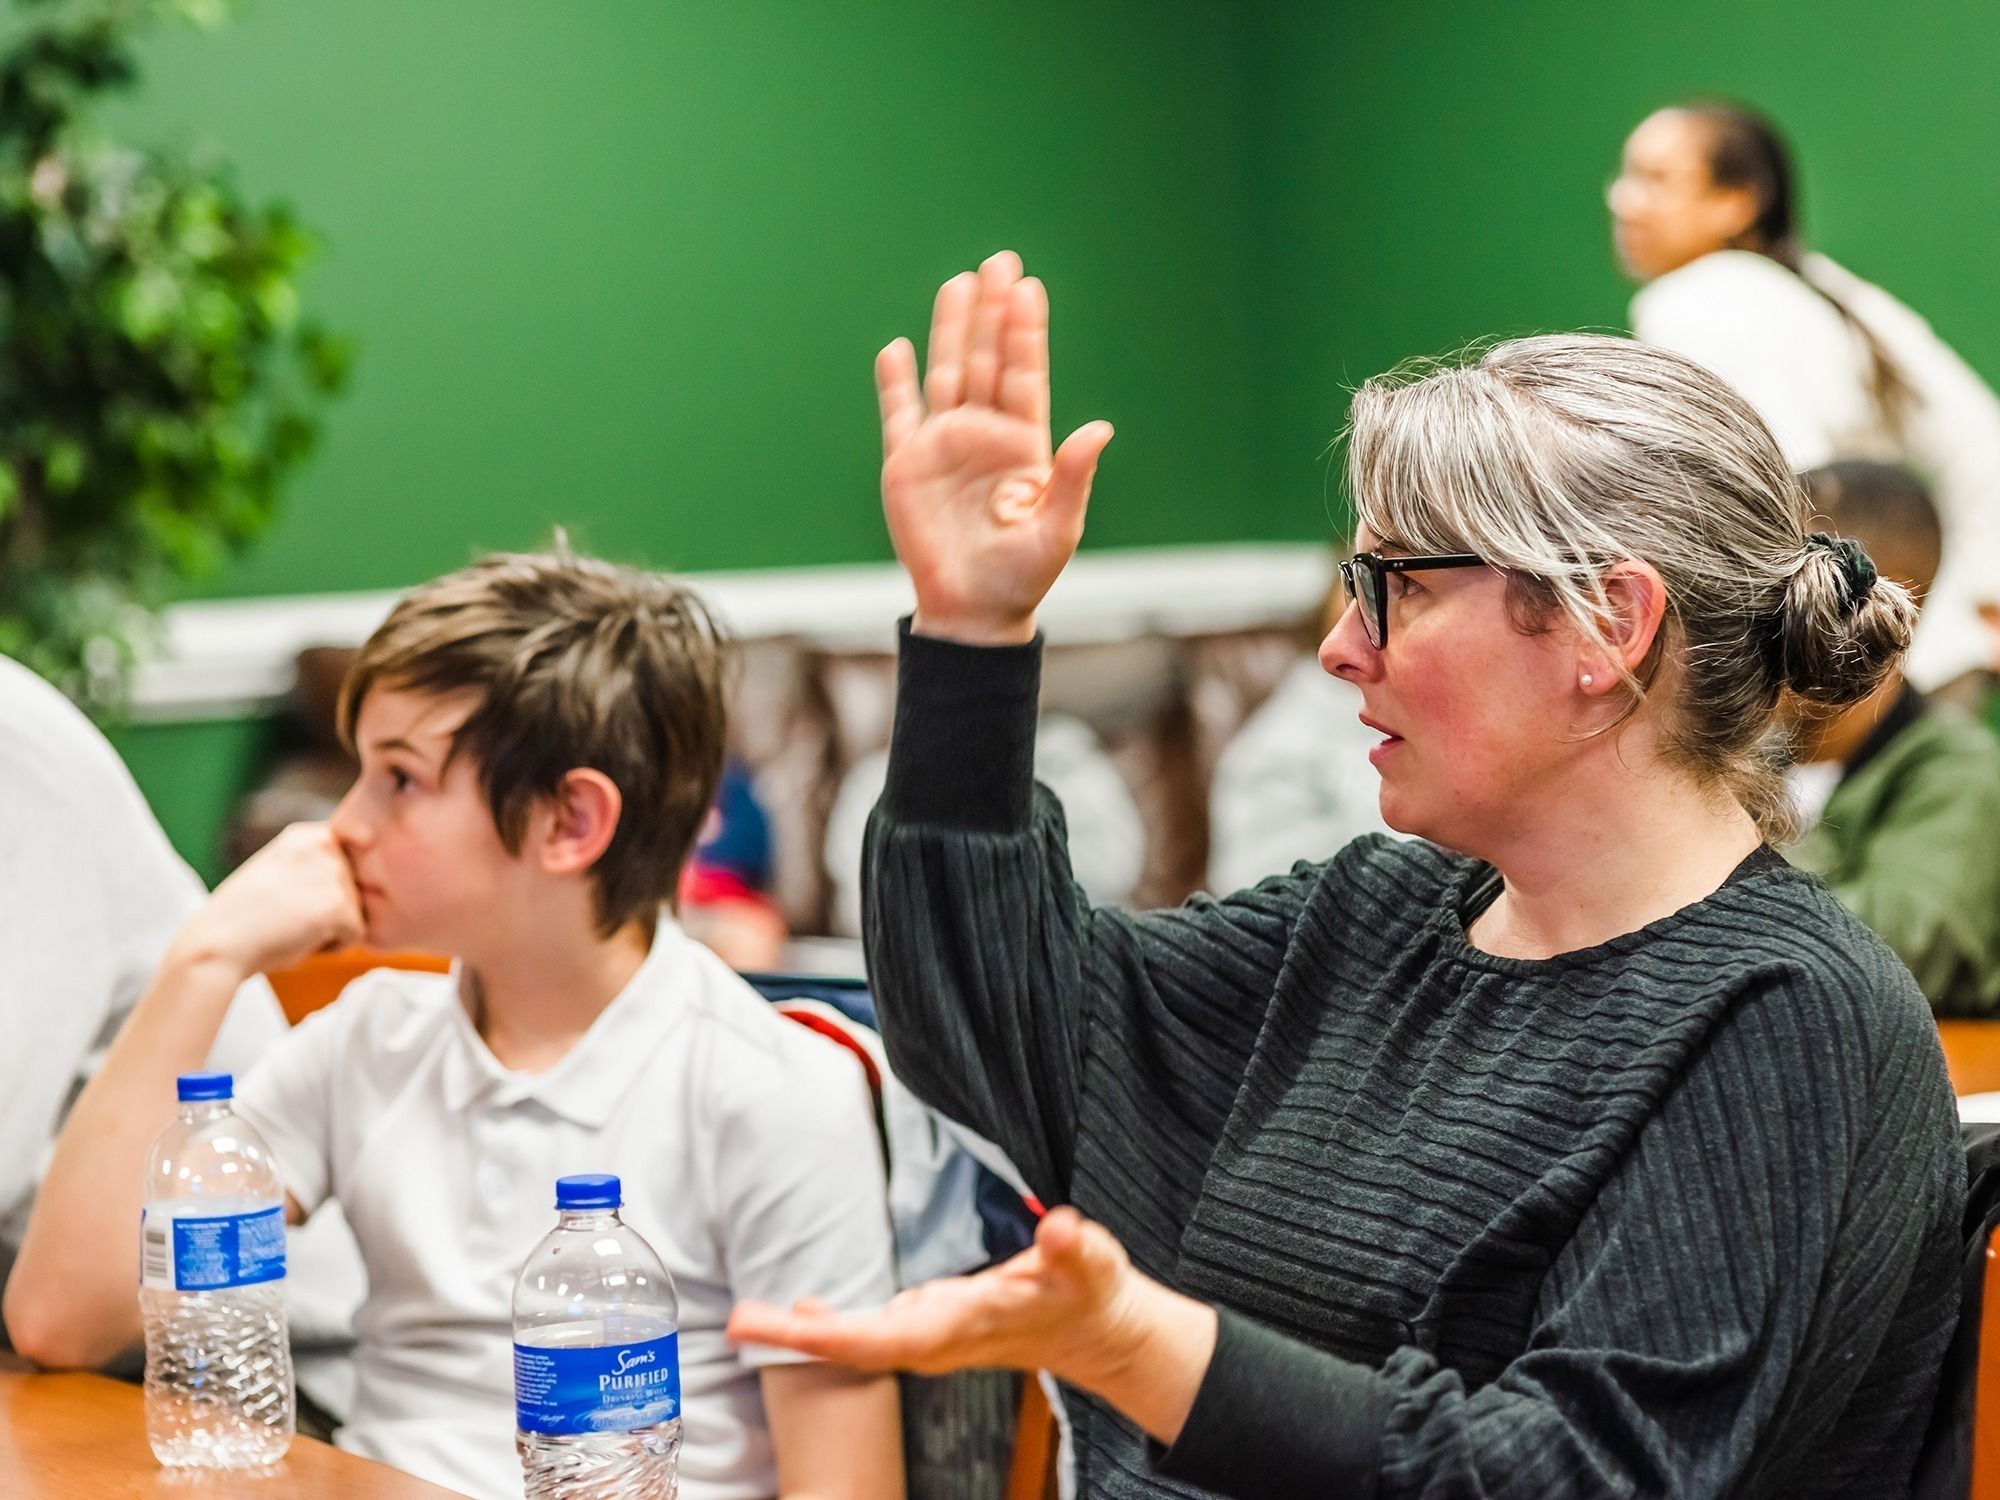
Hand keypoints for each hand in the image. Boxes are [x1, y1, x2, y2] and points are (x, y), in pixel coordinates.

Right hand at [171, 822, 365, 980]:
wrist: (217, 943)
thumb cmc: (244, 916)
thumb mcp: (282, 873)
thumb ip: (317, 867)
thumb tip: (364, 867)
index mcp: (308, 835)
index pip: (347, 864)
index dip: (323, 891)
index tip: (290, 900)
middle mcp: (325, 845)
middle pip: (355, 890)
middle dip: (330, 910)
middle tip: (287, 917)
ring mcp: (335, 874)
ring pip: (356, 913)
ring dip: (331, 929)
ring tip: (290, 927)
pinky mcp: (341, 906)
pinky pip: (356, 936)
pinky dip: (333, 948)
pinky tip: (297, 941)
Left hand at [728, 1208, 1216, 1441]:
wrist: (1098, 1331)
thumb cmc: (1089, 1291)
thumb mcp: (1090, 1262)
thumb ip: (1072, 1246)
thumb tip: (1059, 1227)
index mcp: (964, 1325)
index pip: (888, 1337)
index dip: (835, 1336)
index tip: (788, 1325)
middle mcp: (938, 1338)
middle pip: (857, 1346)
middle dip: (796, 1340)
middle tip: (736, 1322)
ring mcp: (932, 1335)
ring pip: (858, 1341)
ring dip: (803, 1333)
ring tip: (749, 1319)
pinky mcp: (933, 1324)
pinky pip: (870, 1332)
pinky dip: (832, 1324)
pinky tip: (803, 1312)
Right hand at [878, 250, 1114, 644]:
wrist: (972, 611)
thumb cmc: (1022, 576)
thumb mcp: (1057, 528)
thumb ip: (1073, 476)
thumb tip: (1100, 427)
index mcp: (1024, 445)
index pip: (1025, 376)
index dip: (1026, 334)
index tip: (1029, 289)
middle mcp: (984, 435)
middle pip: (987, 361)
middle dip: (993, 313)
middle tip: (1000, 261)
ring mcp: (944, 446)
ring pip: (947, 374)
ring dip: (951, 330)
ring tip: (958, 283)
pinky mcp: (906, 465)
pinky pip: (899, 414)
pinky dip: (896, 383)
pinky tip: (898, 348)